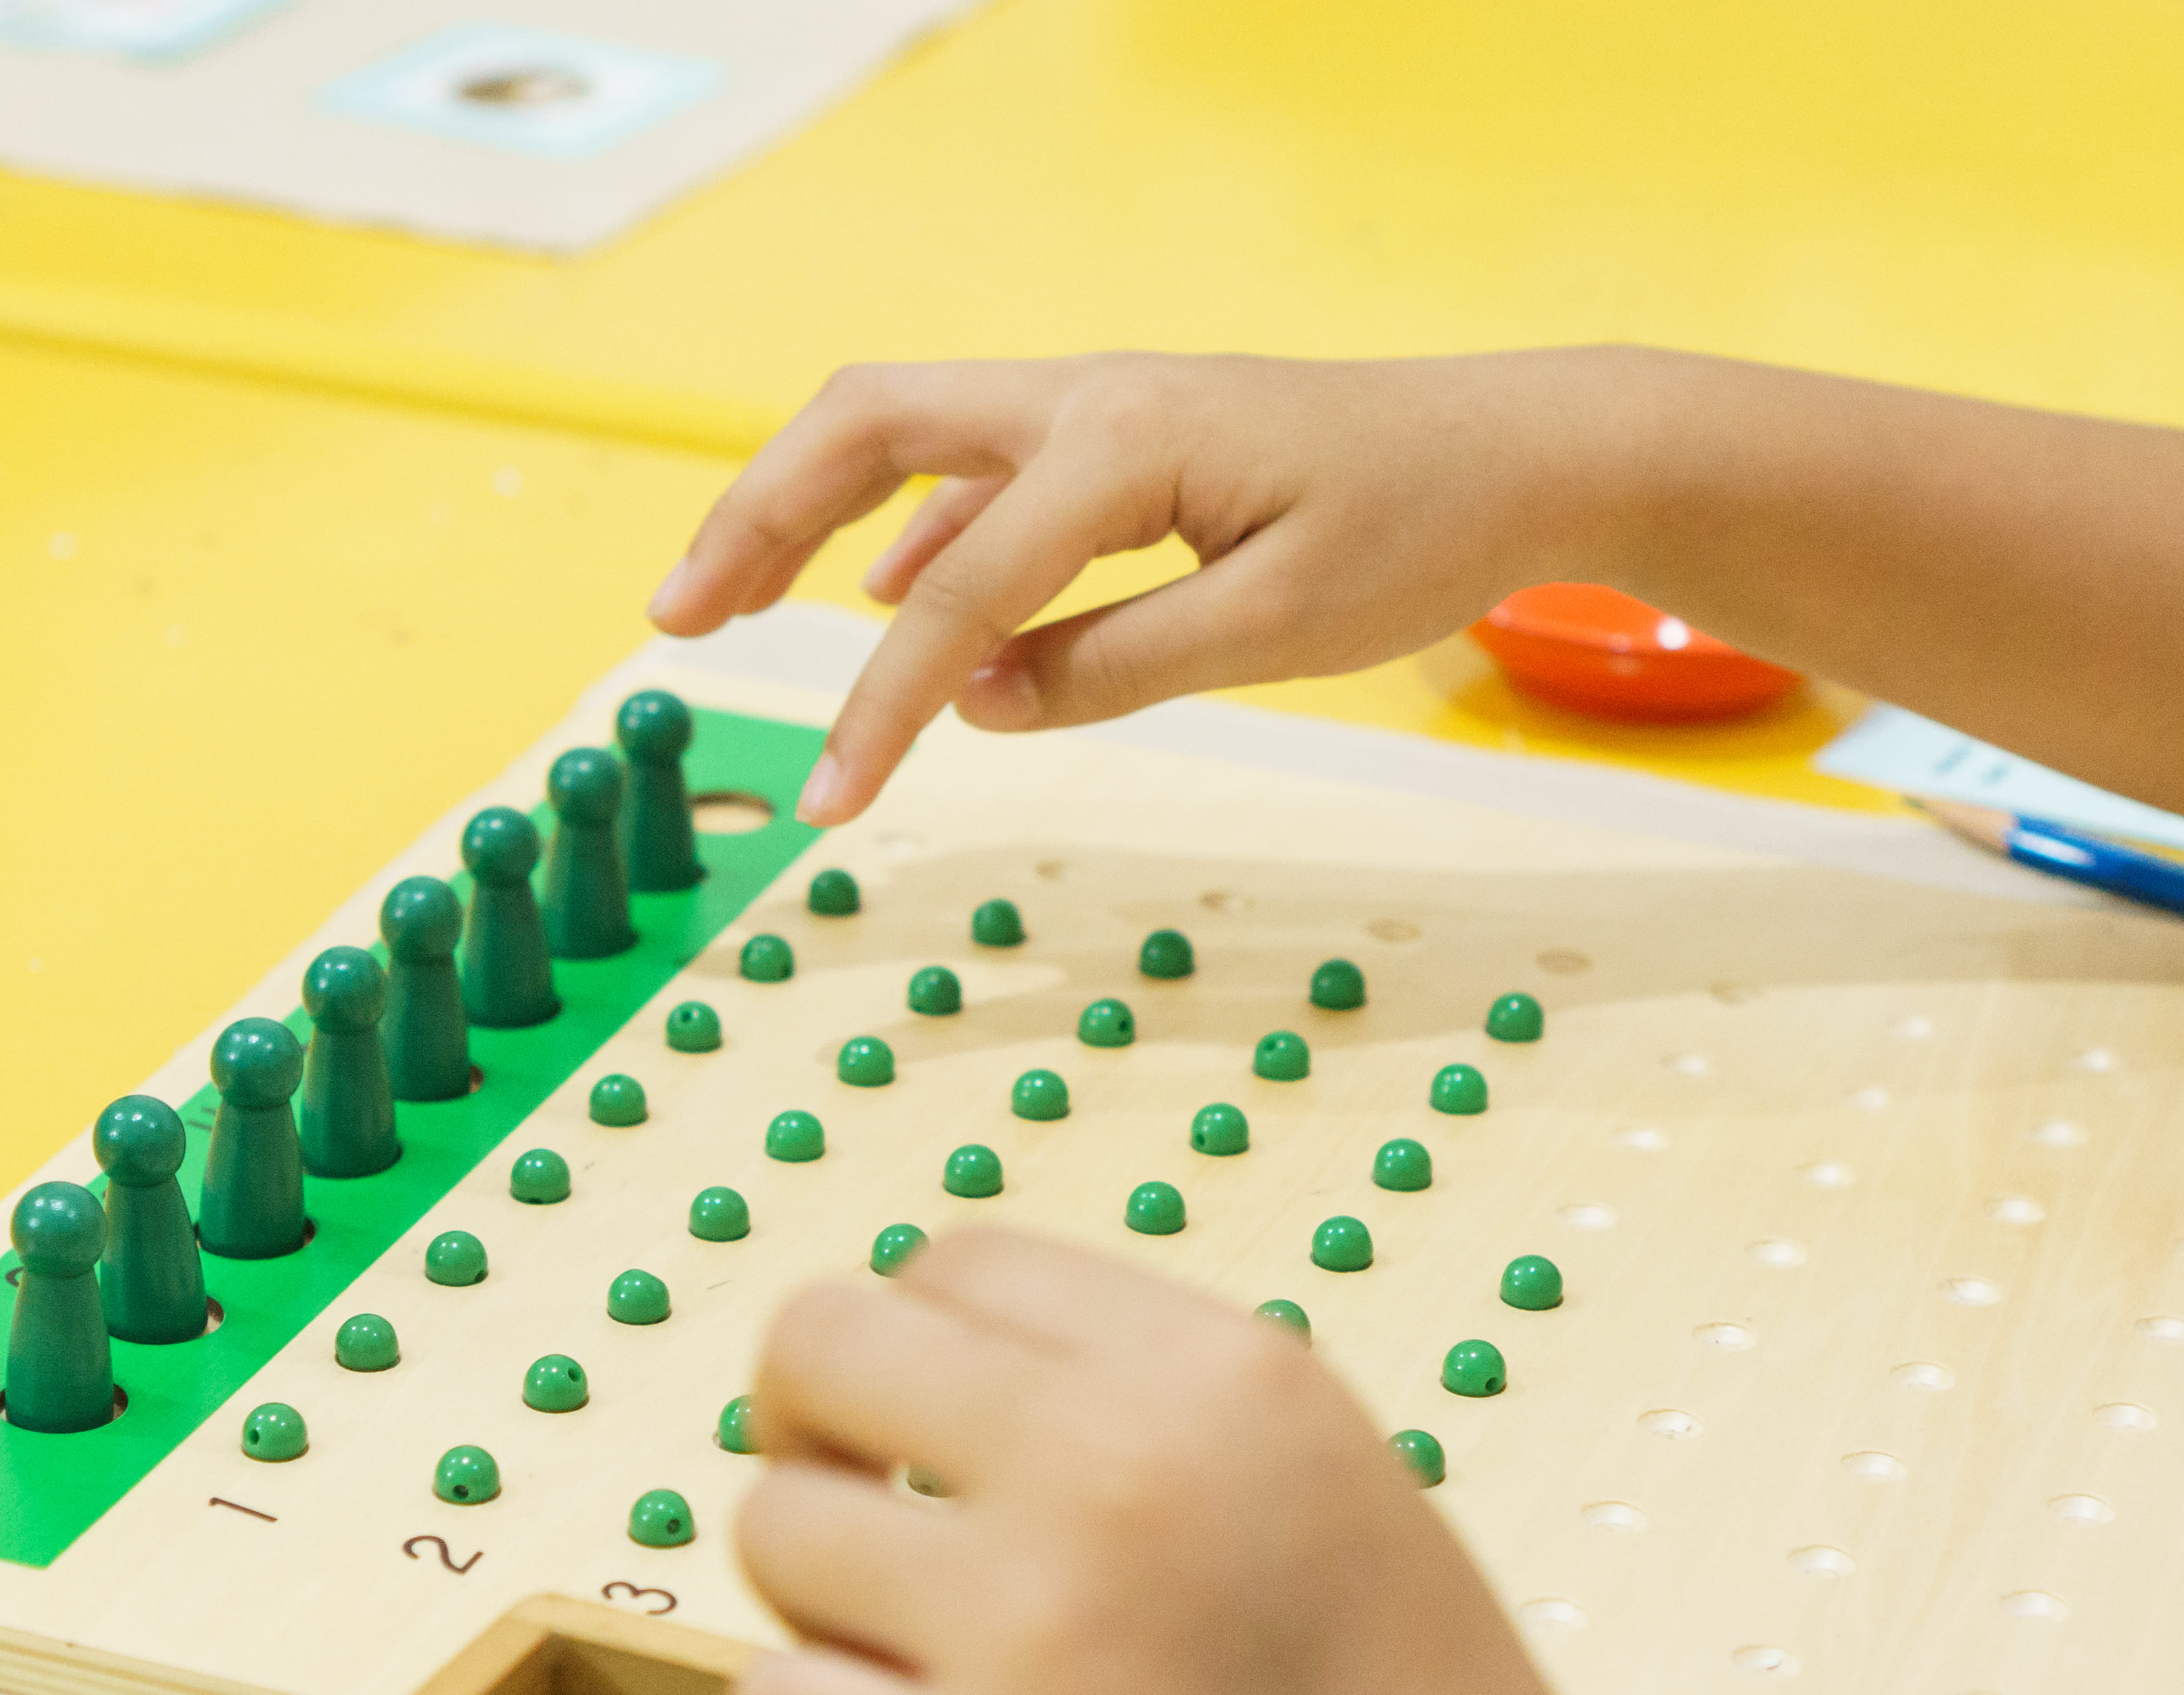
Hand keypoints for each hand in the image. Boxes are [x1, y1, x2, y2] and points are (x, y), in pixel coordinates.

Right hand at [647, 351, 1639, 824]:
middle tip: (670, 621)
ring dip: (797, 511)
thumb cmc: (1415, 528)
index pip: (959, 592)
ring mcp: (1093, 407)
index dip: (881, 705)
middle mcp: (1086, 398)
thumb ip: (1118, 668)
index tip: (827, 807)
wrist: (1513, 447)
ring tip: (718, 605)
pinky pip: (970, 470)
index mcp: (1124, 445)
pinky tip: (891, 605)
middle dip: (751, 521)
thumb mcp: (1281, 630)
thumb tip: (977, 703)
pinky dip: (900, 531)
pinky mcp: (1113, 438)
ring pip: (898, 434)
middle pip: (863, 429)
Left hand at [726, 1228, 1655, 1694]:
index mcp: (1222, 1368)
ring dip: (814, 1597)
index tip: (923, 1430)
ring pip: (771, 1526)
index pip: (955, 1260)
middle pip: (821, 1343)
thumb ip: (1153, 1410)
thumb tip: (942, 1379)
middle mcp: (1117, 1462)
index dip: (908, 1346)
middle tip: (860, 1522)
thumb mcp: (1325, 1478)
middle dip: (806, 1424)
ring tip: (912, 1668)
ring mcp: (1036, 1627)